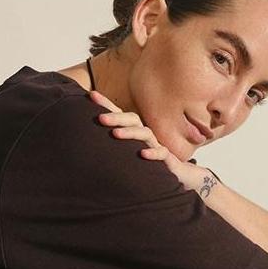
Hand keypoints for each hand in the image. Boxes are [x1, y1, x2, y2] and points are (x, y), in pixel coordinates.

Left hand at [88, 90, 216, 194]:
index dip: (106, 104)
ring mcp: (156, 145)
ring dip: (130, 133)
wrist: (177, 173)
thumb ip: (113, 143)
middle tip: (100, 118)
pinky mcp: (167, 158)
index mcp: (135, 130)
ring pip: (144, 134)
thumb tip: (90, 136)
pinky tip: (142, 154)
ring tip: (115, 134)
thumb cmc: (148, 160)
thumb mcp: (128, 151)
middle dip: (115, 117)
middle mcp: (146, 134)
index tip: (92, 95)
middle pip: (131, 120)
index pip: (119, 114)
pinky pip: (162, 153)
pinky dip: (153, 153)